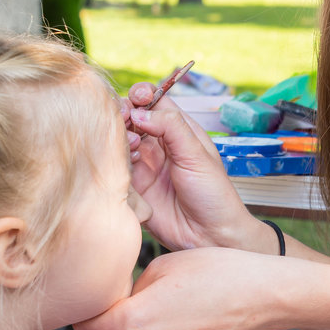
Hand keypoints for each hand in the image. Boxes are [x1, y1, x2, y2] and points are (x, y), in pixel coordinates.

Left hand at [74, 248, 282, 329]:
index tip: (97, 294)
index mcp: (133, 321)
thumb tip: (118, 299)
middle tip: (120, 303)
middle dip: (102, 326)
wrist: (260, 296)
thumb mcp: (163, 265)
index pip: (87, 323)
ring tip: (137, 318)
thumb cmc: (218, 272)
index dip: (89, 306)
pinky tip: (158, 329)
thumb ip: (130, 287)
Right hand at [123, 83, 266, 251]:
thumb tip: (140, 111)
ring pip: (120, 141)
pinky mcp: (134, 187)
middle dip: (124, 113)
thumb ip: (171, 128)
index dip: (143, 94)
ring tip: (132, 146)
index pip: (155, 101)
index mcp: (179, 131)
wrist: (210, 236)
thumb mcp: (197, 155)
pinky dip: (116, 161)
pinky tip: (127, 165)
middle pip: (131, 118)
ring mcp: (145, 165)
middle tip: (124, 118)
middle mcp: (159, 145)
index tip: (137, 96)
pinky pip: (116, 167)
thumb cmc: (213, 194)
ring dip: (120, 137)